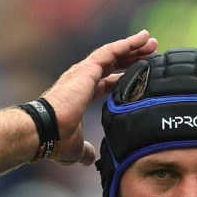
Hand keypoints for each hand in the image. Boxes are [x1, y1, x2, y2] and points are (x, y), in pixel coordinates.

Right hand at [40, 30, 158, 165]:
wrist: (45, 131)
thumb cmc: (57, 140)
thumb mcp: (77, 148)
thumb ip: (85, 151)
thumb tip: (90, 158)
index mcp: (82, 95)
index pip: (107, 82)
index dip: (123, 78)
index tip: (139, 75)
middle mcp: (82, 79)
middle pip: (113, 64)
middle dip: (132, 58)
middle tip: (151, 53)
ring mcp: (84, 72)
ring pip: (114, 53)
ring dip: (133, 47)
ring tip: (151, 41)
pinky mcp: (87, 69)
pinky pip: (111, 51)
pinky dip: (128, 44)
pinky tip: (142, 38)